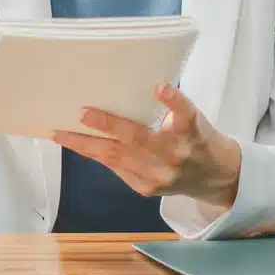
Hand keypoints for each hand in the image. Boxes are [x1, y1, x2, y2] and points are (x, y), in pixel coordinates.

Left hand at [52, 83, 241, 208]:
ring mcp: (160, 176)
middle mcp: (175, 155)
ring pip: (116, 158)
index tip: (160, 87)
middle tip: (81, 113)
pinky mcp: (146, 189)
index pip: (185, 115)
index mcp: (191, 133)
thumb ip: (170, 107)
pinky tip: (74, 144)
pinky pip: (115, 168)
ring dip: (85, 144)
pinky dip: (94, 155)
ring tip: (59, 133)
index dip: (173, 101)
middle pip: (139, 138)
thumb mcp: (193, 119)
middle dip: (108, 126)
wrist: (214, 178)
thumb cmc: (197, 137)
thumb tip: (134, 84)